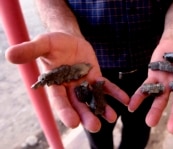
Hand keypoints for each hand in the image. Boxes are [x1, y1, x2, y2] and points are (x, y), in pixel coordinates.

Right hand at [5, 32, 128, 131]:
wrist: (68, 39)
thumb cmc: (53, 42)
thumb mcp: (42, 43)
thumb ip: (30, 50)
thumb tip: (10, 54)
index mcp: (55, 84)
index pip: (59, 101)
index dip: (65, 111)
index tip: (73, 123)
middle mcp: (69, 88)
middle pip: (78, 105)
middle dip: (86, 116)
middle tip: (95, 127)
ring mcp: (84, 84)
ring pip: (93, 98)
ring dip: (102, 108)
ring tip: (112, 118)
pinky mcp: (95, 77)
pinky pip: (106, 87)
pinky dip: (115, 93)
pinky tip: (125, 100)